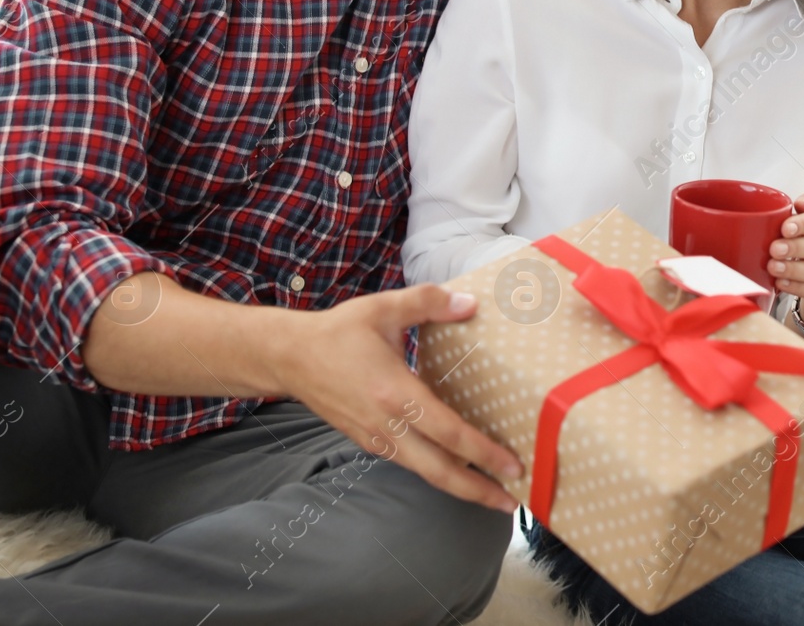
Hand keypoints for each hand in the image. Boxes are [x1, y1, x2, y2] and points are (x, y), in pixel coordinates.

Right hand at [275, 285, 522, 512]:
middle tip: (513, 501)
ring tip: (493, 493)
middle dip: (478, 490)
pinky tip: (458, 470)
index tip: (513, 465)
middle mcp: (386, 424)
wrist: (290, 358)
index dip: (483, 453)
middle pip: (439, 470)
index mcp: (395, 393)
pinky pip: (410, 463)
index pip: (448, 432)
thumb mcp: (384, 308)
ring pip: (424, 472)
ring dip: (460, 486)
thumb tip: (470, 303)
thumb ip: (429, 302)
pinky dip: (438, 472)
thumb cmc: (338, 333)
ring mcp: (376, 438)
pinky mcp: (369, 442)